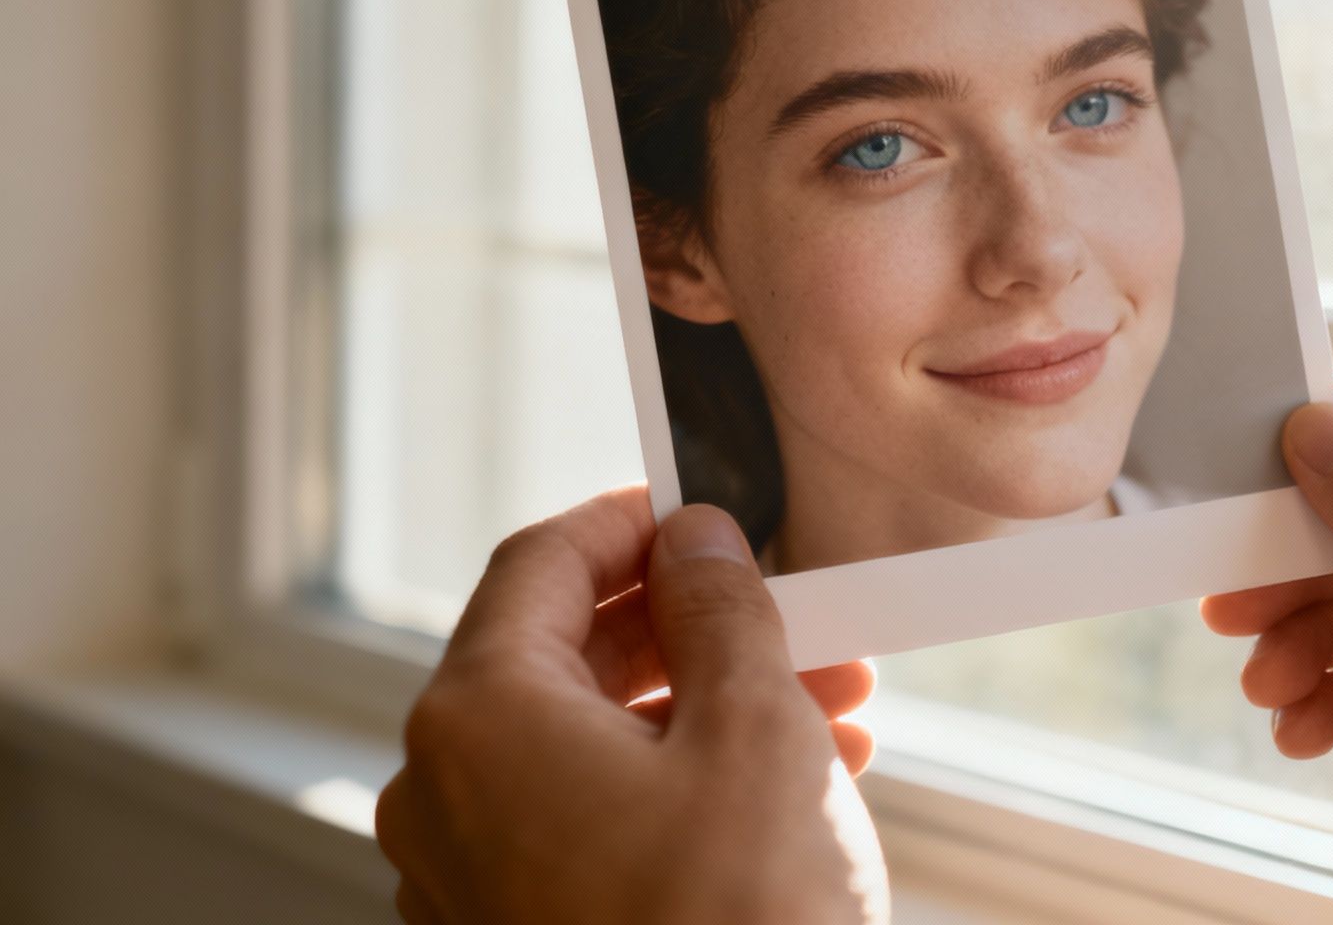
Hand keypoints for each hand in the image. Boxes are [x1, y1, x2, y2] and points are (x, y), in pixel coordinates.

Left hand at [377, 489, 887, 924]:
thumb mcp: (753, 730)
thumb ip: (721, 611)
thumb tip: (697, 542)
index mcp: (480, 718)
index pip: (541, 564)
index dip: (631, 523)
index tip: (701, 508)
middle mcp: (446, 792)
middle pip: (571, 659)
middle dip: (703, 631)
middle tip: (805, 619)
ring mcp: (471, 877)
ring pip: (593, 746)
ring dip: (711, 710)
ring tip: (833, 709)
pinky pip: (591, 822)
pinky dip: (680, 787)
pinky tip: (789, 787)